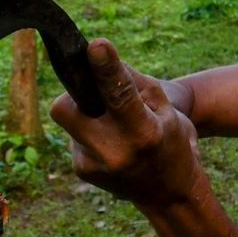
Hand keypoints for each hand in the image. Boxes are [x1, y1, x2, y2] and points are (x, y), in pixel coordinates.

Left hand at [49, 39, 203, 206]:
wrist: (170, 191)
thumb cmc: (171, 137)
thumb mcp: (164, 105)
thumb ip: (130, 81)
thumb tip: (93, 59)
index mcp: (145, 133)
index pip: (120, 94)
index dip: (106, 67)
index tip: (96, 45)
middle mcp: (115, 153)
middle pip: (66, 107)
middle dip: (77, 94)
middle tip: (98, 95)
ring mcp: (94, 167)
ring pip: (68, 119)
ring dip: (87, 114)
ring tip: (115, 126)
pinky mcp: (82, 171)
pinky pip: (73, 135)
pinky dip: (88, 132)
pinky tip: (110, 142)